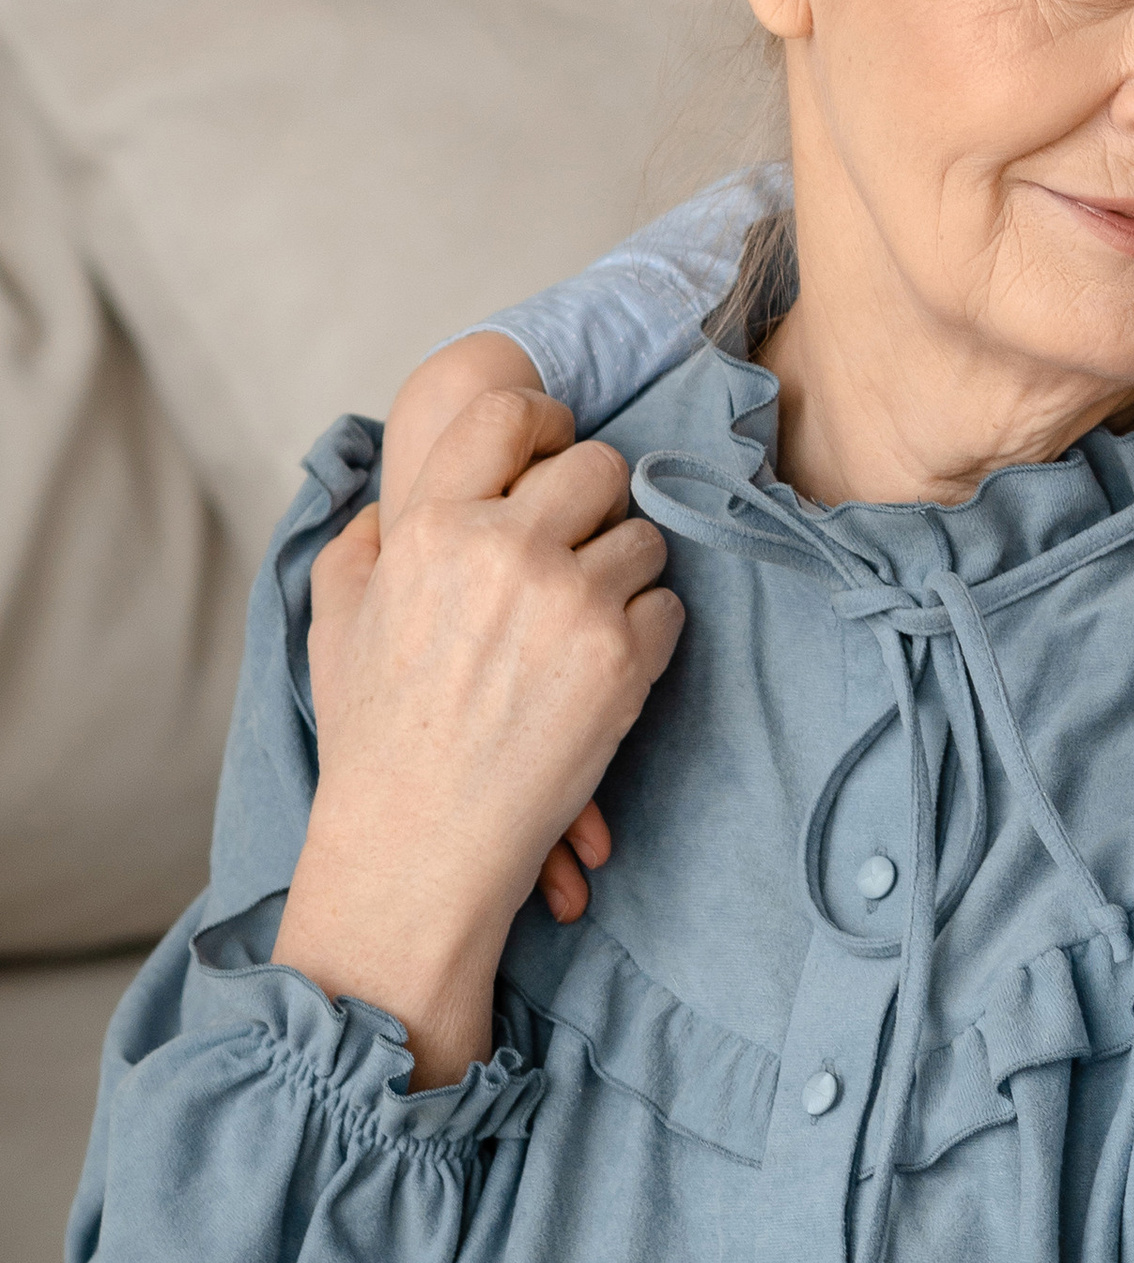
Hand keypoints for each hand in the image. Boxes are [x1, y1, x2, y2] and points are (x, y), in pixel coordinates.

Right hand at [381, 329, 604, 922]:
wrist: (419, 845)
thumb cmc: (373, 740)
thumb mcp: (335, 626)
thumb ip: (358, 548)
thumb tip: (384, 506)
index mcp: (432, 528)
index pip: (505, 416)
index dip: (540, 420)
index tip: (553, 444)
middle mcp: (506, 551)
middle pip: (597, 466)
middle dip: (596, 501)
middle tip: (581, 542)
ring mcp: (571, 603)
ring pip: (643, 537)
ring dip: (625, 570)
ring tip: (584, 617)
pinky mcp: (623, 660)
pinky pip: (667, 606)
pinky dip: (646, 630)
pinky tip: (602, 666)